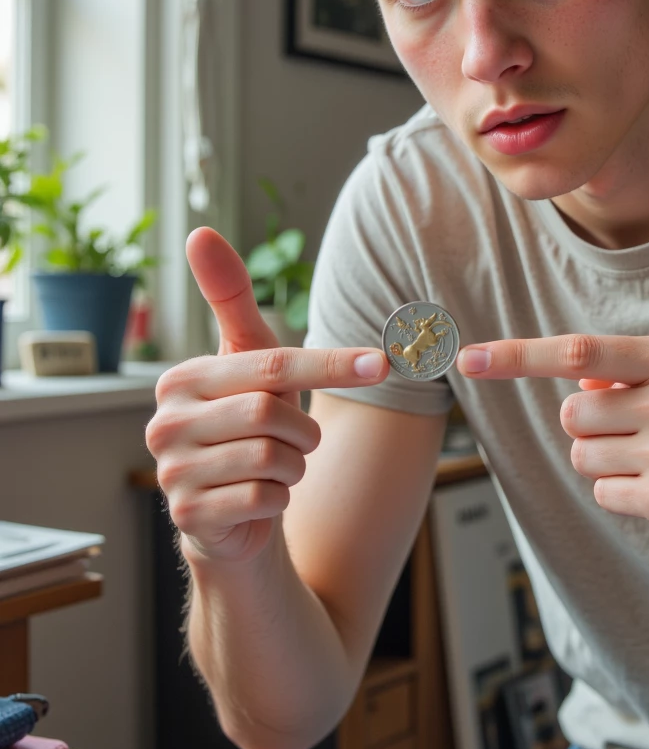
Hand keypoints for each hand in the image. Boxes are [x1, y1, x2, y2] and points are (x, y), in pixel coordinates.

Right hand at [145, 227, 387, 563]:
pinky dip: (279, 499)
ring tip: (275, 469)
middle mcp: (164, 422)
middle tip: (293, 442)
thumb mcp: (247, 363)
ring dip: (294, 467)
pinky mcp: (189, 517)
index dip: (332, 364)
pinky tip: (260, 499)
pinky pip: (265, 499)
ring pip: (273, 459)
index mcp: (181, 379)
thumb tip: (199, 231)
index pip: (270, 365)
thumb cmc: (246, 428)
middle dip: (302, 432)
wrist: (228, 517)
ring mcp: (170, 473)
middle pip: (272, 413)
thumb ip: (231, 299)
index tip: (383, 362)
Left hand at [456, 334, 648, 552]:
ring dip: (605, 462)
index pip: (576, 352)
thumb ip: (622, 372)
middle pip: (572, 413)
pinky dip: (621, 494)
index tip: (468, 357)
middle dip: (590, 427)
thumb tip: (573, 380)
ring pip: (583, 456)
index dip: (517, 356)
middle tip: (639, 434)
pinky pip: (603, 492)